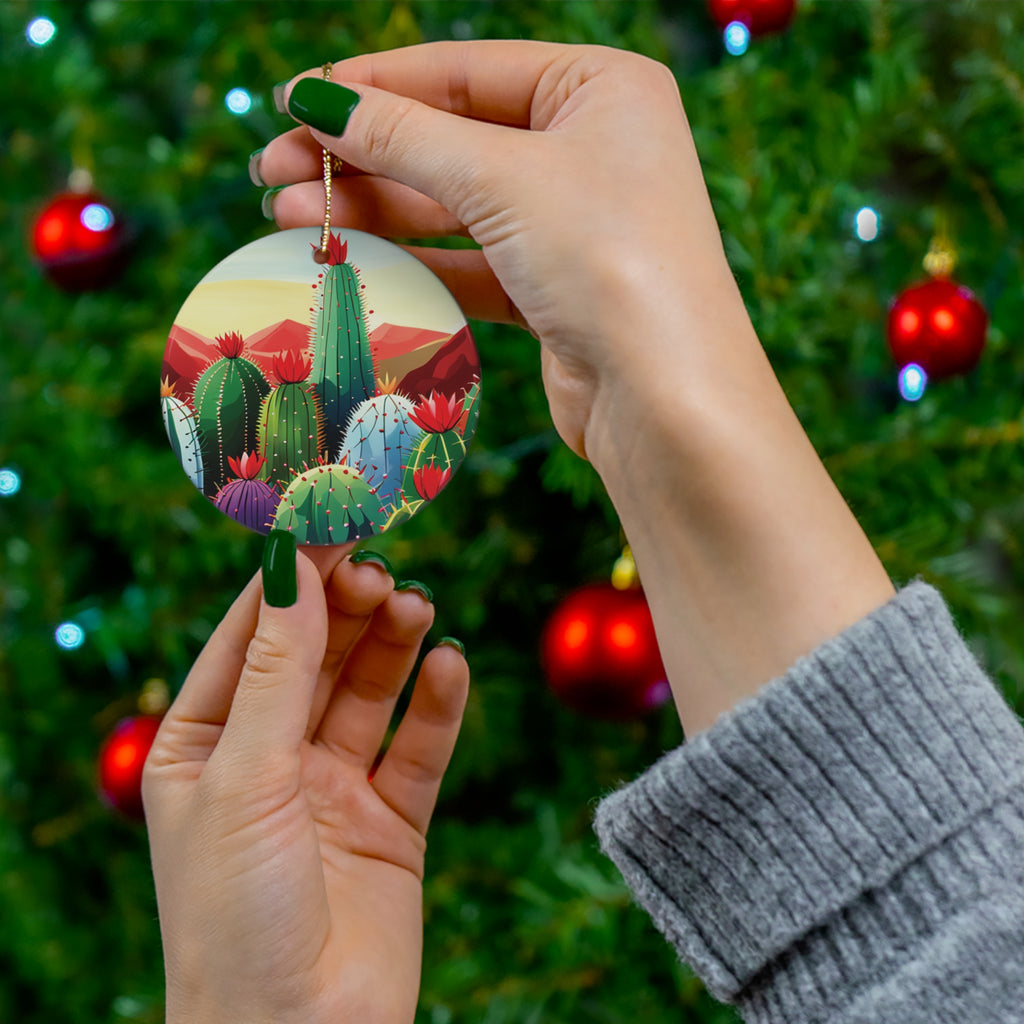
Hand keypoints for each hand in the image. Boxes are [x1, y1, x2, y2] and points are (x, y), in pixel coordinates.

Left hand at [143, 544, 468, 1023]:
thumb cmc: (234, 917)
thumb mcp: (245, 777)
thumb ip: (278, 670)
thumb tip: (293, 565)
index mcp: (205, 744)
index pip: (250, 636)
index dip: (290, 578)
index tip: (331, 521)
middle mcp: (269, 758)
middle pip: (316, 655)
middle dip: (347, 609)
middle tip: (381, 570)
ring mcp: (332, 788)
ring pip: (369, 691)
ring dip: (393, 645)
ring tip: (416, 608)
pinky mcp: (391, 821)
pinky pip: (419, 747)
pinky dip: (437, 704)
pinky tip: (450, 667)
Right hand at [255, 40, 743, 464]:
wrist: (664, 397)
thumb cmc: (606, 259)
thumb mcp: (500, 178)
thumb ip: (404, 136)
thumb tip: (317, 99)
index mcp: (600, 88)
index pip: (464, 70)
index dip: (373, 85)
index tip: (293, 100)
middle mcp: (591, 148)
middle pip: (452, 137)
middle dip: (361, 154)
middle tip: (272, 170)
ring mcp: (574, 222)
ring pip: (455, 204)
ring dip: (373, 209)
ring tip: (287, 216)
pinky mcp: (555, 289)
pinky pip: (470, 261)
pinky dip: (412, 261)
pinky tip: (349, 257)